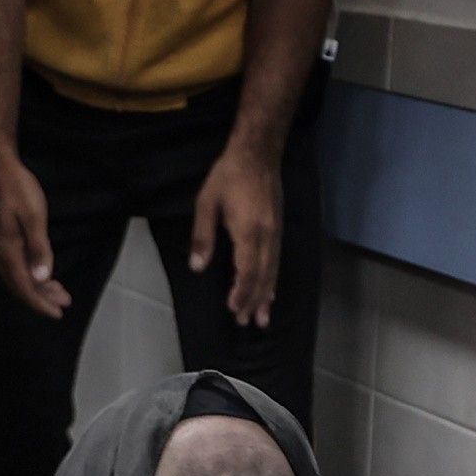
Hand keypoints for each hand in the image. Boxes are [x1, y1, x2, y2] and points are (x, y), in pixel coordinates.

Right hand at [0, 148, 66, 319]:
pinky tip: (40, 273)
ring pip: (16, 276)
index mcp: (7, 251)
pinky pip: (13, 266)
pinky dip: (29, 274)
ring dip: (37, 286)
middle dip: (42, 296)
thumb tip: (40, 279)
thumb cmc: (18, 188)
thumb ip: (38, 249)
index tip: (58, 313)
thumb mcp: (34, 217)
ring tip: (58, 290)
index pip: (25, 287)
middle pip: (20, 285)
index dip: (41, 303)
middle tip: (65, 301)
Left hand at [187, 141, 281, 331]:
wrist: (258, 153)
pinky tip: (271, 292)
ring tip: (262, 319)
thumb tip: (197, 267)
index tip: (233, 309)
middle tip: (244, 322)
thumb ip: (202, 237)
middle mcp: (266, 237)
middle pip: (261, 277)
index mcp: (248, 232)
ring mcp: (275, 234)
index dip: (240, 293)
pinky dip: (273, 280)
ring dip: (266, 296)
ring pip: (272, 272)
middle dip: (252, 301)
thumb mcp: (207, 202)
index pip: (246, 271)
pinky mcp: (278, 229)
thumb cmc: (228, 175)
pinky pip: (277, 261)